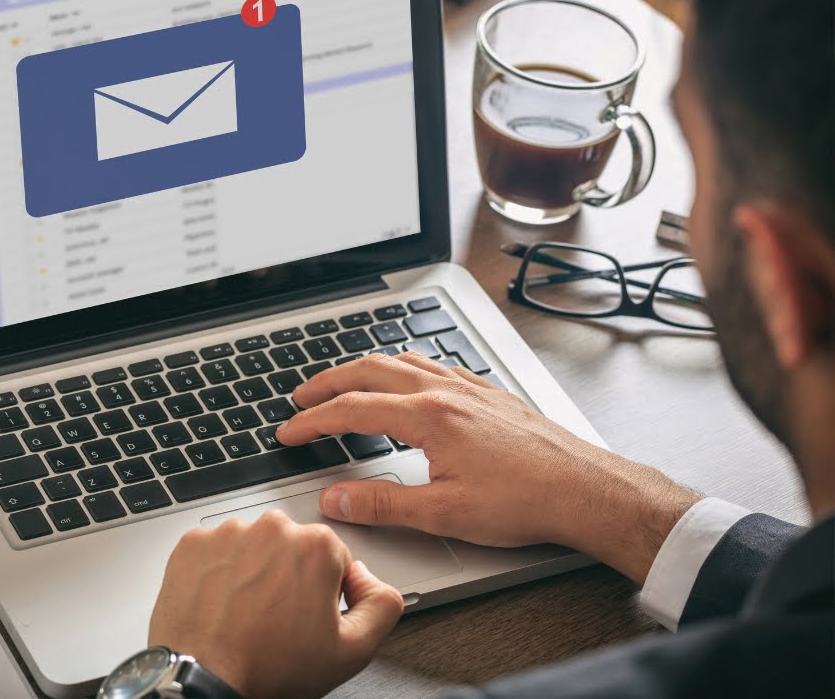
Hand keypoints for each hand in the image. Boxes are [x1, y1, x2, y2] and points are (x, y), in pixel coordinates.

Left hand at [148, 510, 403, 698]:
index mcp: (316, 546)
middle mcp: (272, 528)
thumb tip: (371, 580)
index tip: (308, 615)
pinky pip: (215, 551)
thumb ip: (382, 605)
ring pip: (252, 547)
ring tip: (246, 614)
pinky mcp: (193, 543)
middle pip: (292, 547)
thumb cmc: (268, 667)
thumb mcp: (352, 651)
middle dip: (289, 576)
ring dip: (253, 572)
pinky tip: (221, 604)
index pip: (333, 558)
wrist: (204, 679)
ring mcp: (229, 533)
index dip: (325, 592)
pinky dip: (218, 572)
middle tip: (277, 619)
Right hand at [277, 353, 699, 583]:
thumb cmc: (526, 501)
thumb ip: (382, 504)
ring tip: (343, 382)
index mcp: (427, 417)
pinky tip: (407, 379)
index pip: (352, 410)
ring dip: (363, 368)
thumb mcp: (443, 513)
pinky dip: (403, 366)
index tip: (289, 432)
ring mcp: (468, 387)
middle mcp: (445, 391)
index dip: (312, 421)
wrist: (584, 489)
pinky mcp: (487, 392)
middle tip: (301, 397)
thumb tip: (335, 500)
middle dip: (327, 382)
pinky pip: (433, 363)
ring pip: (401, 360)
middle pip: (369, 370)